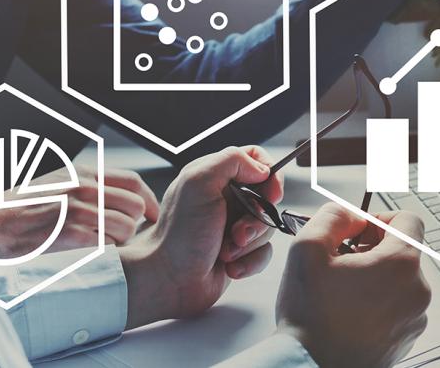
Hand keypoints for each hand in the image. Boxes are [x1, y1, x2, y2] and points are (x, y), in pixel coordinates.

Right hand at [0, 166, 158, 258]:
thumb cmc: (25, 208)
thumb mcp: (59, 183)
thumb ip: (89, 185)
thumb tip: (124, 196)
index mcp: (83, 173)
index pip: (133, 182)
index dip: (149, 200)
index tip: (153, 214)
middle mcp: (83, 188)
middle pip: (135, 206)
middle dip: (135, 223)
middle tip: (123, 233)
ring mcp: (77, 210)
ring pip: (126, 227)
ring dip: (121, 240)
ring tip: (104, 243)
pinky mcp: (70, 234)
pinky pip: (108, 245)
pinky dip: (105, 251)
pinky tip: (90, 251)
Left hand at [119, 146, 283, 328]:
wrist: (169, 281)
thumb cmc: (179, 235)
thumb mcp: (199, 183)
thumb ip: (232, 161)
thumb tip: (262, 168)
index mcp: (215, 176)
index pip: (255, 158)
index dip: (269, 174)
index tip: (270, 194)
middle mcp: (226, 198)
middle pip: (267, 196)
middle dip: (258, 218)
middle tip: (238, 231)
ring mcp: (234, 225)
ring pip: (268, 226)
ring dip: (250, 243)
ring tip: (226, 251)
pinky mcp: (240, 251)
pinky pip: (264, 252)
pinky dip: (250, 261)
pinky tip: (230, 267)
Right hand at [274, 204, 430, 367]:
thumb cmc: (310, 318)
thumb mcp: (307, 249)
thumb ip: (333, 217)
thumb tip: (349, 215)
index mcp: (401, 263)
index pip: (409, 220)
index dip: (381, 218)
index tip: (360, 231)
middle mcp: (417, 291)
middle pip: (403, 251)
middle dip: (373, 250)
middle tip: (342, 261)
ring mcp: (415, 318)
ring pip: (400, 281)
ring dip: (375, 278)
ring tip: (342, 291)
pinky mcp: (407, 339)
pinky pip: (398, 308)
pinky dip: (378, 304)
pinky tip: (349, 313)